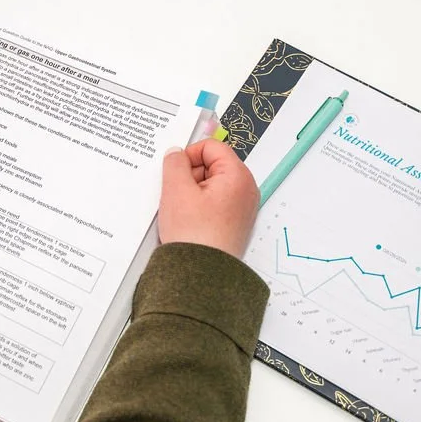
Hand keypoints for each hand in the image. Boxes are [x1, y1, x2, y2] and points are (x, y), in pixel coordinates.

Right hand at [158, 139, 258, 257]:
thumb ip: (174, 163)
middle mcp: (245, 190)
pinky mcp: (234, 222)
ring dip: (192, 192)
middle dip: (190, 175)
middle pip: (213, 165)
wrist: (201, 274)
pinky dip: (198, 206)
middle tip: (178, 195)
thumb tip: (176, 153)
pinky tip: (189, 220)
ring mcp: (241, 208)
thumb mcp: (176, 190)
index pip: (212, 147)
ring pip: (210, 185)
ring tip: (183, 211)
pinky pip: (214, 203)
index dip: (189, 155)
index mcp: (238, 176)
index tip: (175, 170)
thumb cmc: (195, 235)